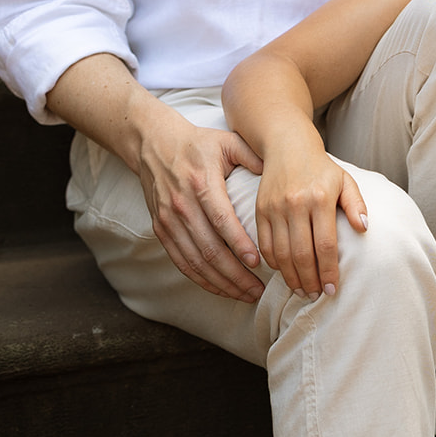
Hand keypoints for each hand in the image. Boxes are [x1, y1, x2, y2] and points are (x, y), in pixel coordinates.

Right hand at [137, 111, 266, 302]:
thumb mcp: (227, 141)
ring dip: (221, 283)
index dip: (238, 244)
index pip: (221, 220)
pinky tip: (221, 288)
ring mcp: (169, 220)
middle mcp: (183, 205)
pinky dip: (201, 279)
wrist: (153, 144)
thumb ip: (253, 156)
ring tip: (245, 294)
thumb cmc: (198, 144)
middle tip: (258, 289)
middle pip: (209, 249)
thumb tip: (282, 175)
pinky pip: (181, 262)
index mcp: (202, 183)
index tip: (257, 263)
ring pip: (195, 261)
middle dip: (235, 274)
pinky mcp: (161, 230)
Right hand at [255, 146, 368, 298]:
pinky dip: (273, 263)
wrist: (288, 146)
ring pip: (282, 253)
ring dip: (291, 277)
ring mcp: (275, 207)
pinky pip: (265, 244)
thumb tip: (363, 228)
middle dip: (310, 280)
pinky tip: (284, 272)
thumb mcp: (345, 181)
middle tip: (316, 295)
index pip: (325, 245)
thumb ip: (355, 205)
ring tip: (301, 290)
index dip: (329, 271)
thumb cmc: (321, 168)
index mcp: (320, 198)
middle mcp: (296, 204)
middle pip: (302, 254)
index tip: (333, 289)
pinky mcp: (260, 210)